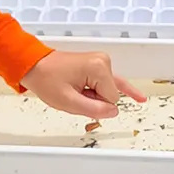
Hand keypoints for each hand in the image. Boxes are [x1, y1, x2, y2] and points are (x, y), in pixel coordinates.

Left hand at [24, 50, 145, 117]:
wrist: (34, 65)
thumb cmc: (47, 79)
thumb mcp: (68, 101)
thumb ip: (94, 109)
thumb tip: (113, 112)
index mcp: (99, 67)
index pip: (111, 99)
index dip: (95, 104)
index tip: (78, 96)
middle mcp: (103, 61)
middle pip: (111, 94)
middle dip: (93, 99)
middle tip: (72, 92)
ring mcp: (101, 61)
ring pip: (108, 91)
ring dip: (92, 95)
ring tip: (74, 88)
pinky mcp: (98, 64)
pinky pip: (112, 81)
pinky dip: (118, 90)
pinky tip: (139, 98)